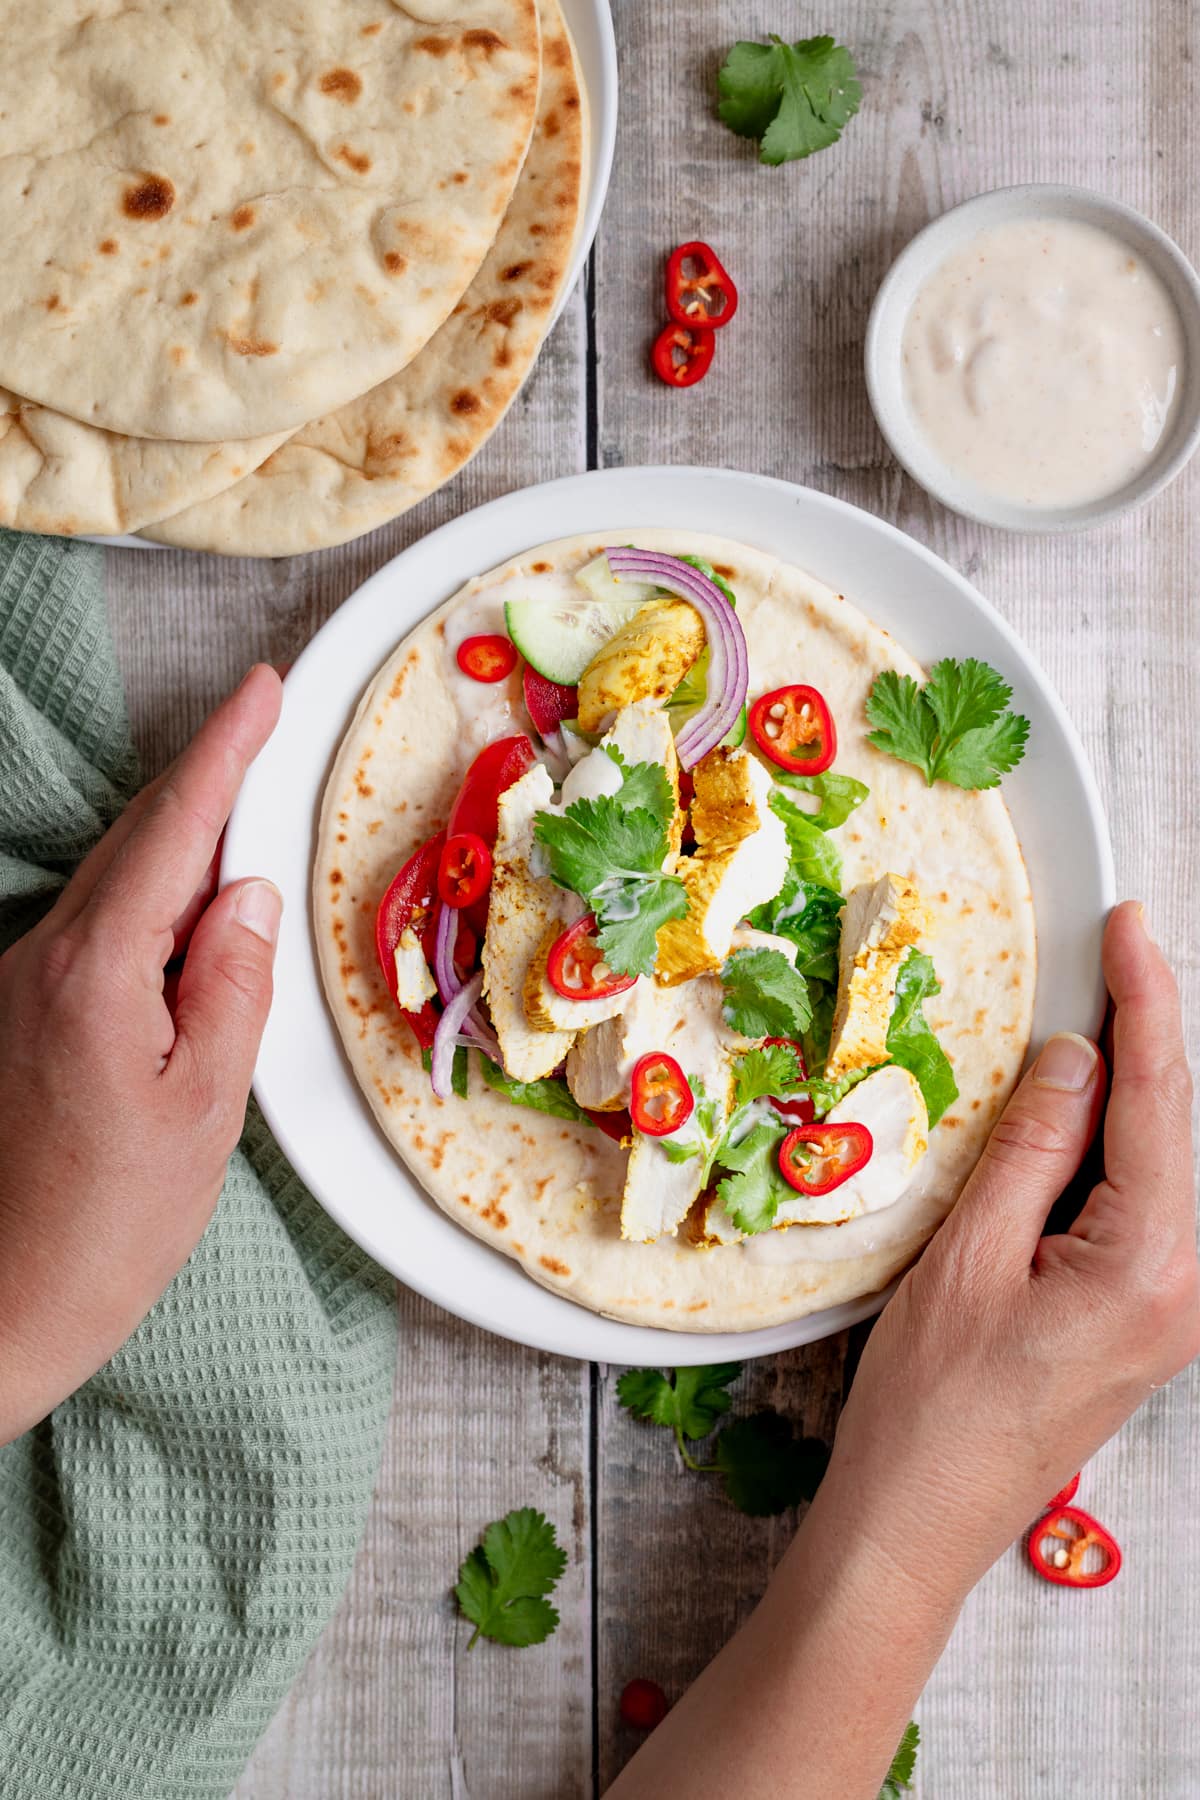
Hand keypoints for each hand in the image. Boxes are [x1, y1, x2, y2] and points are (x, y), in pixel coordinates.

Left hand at [0, 666, 282, 1443]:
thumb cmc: (109, 1225)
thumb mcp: (206, 1104)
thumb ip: (232, 981)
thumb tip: (249, 893)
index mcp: (97, 970)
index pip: (174, 829)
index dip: (226, 750)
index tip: (263, 688)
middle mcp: (42, 959)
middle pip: (136, 840)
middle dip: (204, 781)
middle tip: (264, 728)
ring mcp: (17, 986)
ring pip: (113, 883)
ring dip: (178, 847)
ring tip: (244, 828)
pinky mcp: (14, 1018)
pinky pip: (94, 931)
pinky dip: (148, 906)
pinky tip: (186, 926)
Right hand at [830, 899, 1198, 1593]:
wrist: (919, 1523)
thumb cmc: (931, 1410)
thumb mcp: (969, 1258)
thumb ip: (1030, 1148)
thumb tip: (1075, 1056)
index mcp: (1153, 1268)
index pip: (1159, 1102)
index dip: (1146, 1001)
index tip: (1129, 925)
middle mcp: (1186, 1287)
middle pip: (1173, 1127)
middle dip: (1144, 1033)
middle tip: (1112, 948)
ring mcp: (1170, 1308)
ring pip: (1157, 1163)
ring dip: (1123, 1089)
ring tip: (1089, 1010)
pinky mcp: (1138, 1317)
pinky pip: (1136, 1204)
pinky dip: (1106, 1146)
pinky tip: (1073, 1109)